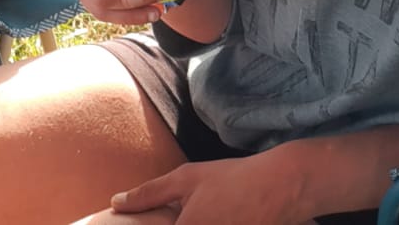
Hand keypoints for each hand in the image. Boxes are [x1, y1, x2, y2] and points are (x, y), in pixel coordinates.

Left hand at [110, 157, 311, 224]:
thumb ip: (148, 194)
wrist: (283, 187)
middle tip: (187, 211)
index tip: (144, 223)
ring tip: (201, 212)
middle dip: (171, 224)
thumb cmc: (233, 180)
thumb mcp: (186, 179)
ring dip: (192, 223)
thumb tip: (115, 203)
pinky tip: (215, 217)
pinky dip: (211, 224)